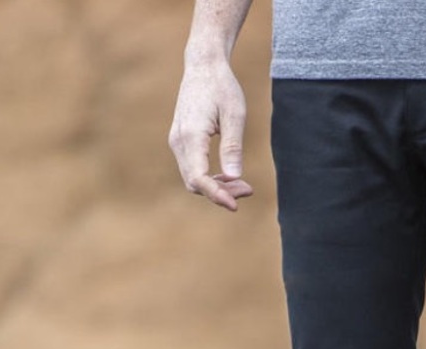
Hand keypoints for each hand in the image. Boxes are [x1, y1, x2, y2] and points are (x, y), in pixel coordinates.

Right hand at [169, 59, 252, 210]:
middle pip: (195, 182)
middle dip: (221, 193)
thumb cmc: (222, 87)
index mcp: (191, 134)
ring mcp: (177, 141)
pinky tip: (230, 175)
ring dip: (217, 187)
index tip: (235, 206)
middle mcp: (179, 141)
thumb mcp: (235, 115)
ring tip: (243, 185)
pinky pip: (193, 169)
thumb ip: (233, 146)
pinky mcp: (181, 141)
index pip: (198, 177)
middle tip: (248, 190)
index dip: (216, 195)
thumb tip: (234, 177)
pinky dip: (210, 178)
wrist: (203, 66)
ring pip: (193, 178)